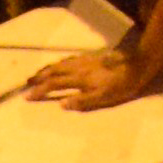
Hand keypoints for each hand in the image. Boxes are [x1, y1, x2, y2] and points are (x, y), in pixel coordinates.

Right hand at [29, 46, 143, 110]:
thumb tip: (61, 104)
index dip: (40, 90)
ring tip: (39, 72)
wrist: (135, 66)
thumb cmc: (120, 86)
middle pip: (54, 71)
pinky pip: (70, 58)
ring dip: (48, 68)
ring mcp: (85, 61)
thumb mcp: (102, 98)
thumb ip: (81, 102)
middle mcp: (79, 68)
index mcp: (79, 79)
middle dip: (40, 76)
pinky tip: (61, 63)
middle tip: (27, 81)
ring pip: (61, 63)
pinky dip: (60, 62)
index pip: (54, 84)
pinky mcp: (92, 58)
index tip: (28, 96)